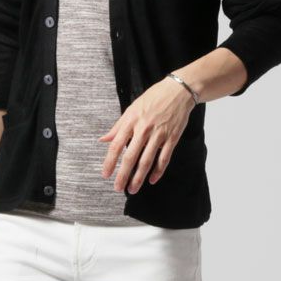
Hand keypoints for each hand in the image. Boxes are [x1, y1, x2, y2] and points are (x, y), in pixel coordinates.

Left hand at [99, 76, 195, 192]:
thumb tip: (103, 140)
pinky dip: (158, 171)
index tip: (105, 174)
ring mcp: (159, 134)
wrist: (178, 91)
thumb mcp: (131, 109)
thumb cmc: (153, 98)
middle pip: (131, 157)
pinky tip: (152, 180)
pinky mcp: (172, 138)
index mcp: (131, 121)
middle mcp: (143, 129)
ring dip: (139, 178)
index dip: (110, 162)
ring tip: (133, 189)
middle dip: (123, 175)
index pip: (116, 145)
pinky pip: (164, 158)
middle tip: (118, 188)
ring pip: (147, 161)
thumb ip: (117, 126)